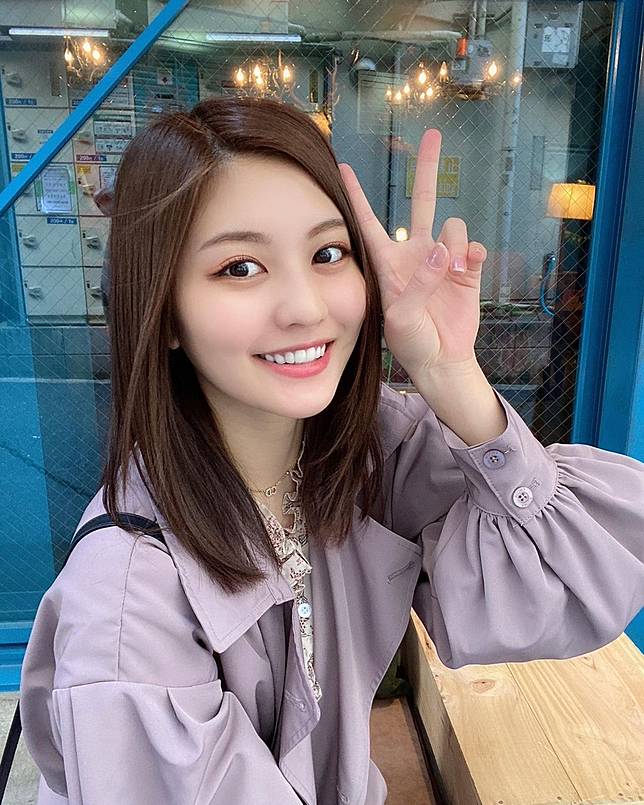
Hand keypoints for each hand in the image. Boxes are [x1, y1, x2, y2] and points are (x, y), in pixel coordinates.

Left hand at [339, 129, 486, 380]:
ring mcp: (443, 259)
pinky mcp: (467, 269)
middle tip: (434, 134)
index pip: (369, 222)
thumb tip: (442, 249)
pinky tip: (467, 267)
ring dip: (455, 242)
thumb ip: (420, 283)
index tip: (343, 166)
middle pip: (421, 201)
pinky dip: (473, 253)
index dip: (357, 195)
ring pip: (453, 226)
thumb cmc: (410, 342)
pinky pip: (474, 246)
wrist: (440, 359)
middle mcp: (415, 253)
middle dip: (427, 168)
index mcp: (389, 263)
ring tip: (452, 271)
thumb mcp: (401, 317)